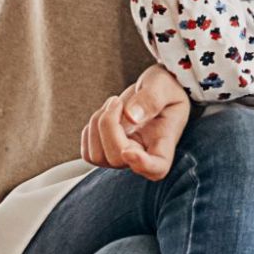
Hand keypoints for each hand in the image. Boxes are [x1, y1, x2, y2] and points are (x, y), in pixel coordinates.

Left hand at [82, 64, 193, 180]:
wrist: (156, 89)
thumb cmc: (165, 88)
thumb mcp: (163, 85)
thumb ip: (151, 99)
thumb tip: (131, 116)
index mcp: (164, 142)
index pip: (157, 168)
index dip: (142, 165)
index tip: (128, 151)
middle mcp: (144, 154)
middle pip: (118, 159)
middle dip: (109, 126)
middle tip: (116, 100)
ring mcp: (125, 156)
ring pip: (99, 157)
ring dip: (98, 126)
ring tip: (113, 104)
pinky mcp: (108, 152)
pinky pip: (89, 153)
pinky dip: (90, 131)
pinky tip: (104, 114)